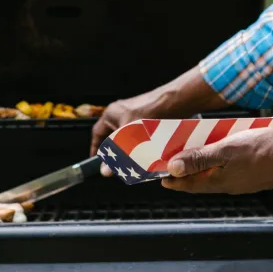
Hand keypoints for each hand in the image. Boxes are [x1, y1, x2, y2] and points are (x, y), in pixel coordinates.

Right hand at [90, 68, 230, 175]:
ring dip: (130, 150)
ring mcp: (136, 116)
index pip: (97, 133)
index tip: (97, 161)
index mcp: (112, 114)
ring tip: (134, 161)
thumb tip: (105, 170)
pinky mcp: (149, 119)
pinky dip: (142, 145)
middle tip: (117, 164)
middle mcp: (122, 113)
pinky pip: (141, 136)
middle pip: (113, 137)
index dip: (96, 148)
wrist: (176, 101)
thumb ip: (117, 153)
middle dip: (115, 151)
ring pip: (128, 138)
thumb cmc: (151, 111)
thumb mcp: (129, 135)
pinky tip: (147, 153)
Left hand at [161, 120, 272, 194]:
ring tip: (198, 161)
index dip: (175, 180)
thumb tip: (172, 168)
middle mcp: (233, 186)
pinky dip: (225, 166)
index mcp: (221, 182)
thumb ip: (199, 159)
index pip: (191, 184)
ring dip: (207, 170)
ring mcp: (249, 182)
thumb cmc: (263, 148)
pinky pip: (236, 173)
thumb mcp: (225, 149)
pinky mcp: (261, 176)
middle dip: (189, 175)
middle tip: (176, 169)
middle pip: (205, 181)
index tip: (162, 178)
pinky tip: (228, 156)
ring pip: (221, 177)